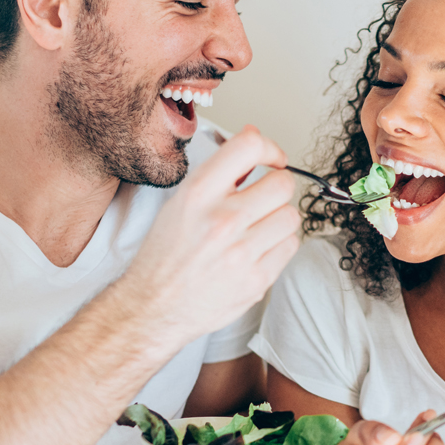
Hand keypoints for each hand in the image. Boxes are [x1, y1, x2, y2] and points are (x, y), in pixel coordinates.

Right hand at [116, 125, 299, 350]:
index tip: (273, 159)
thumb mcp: (183, 203)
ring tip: (258, 228)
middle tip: (263, 199)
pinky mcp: (257, 279)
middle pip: (282, 184)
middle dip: (276, 188)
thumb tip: (254, 137)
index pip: (249, 147)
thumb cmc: (166, 255)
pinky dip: (279, 245)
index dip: (269, 148)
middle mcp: (221, 220)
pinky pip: (290, 246)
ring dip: (279, 218)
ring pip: (291, 216)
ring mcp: (241, 252)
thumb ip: (221, 172)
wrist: (154, 306)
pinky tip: (258, 250)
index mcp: (198, 194)